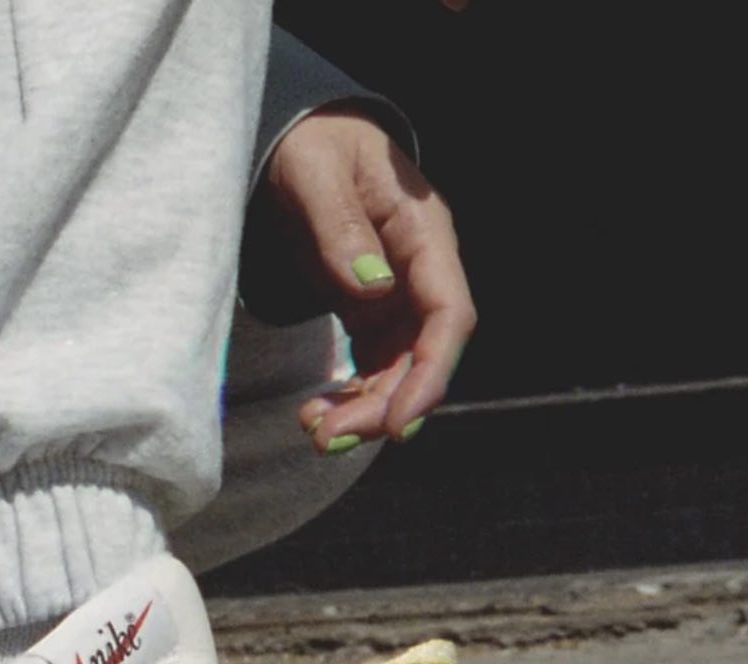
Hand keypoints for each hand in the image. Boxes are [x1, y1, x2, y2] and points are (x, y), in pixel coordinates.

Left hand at [257, 108, 476, 453]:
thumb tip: (372, 285)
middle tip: (328, 438)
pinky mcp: (370, 312)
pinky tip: (317, 414)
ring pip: (398, 370)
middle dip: (385, 406)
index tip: (398, 422)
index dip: (430, 373)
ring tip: (315, 432)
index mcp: (425, 232)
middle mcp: (420, 271)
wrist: (298, 140)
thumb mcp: (315, 171)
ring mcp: (398, 295)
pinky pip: (372, 366)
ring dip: (365, 409)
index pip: (450, 314)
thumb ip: (339, 224)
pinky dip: (350, 396)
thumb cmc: (312, 145)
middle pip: (422, 355)